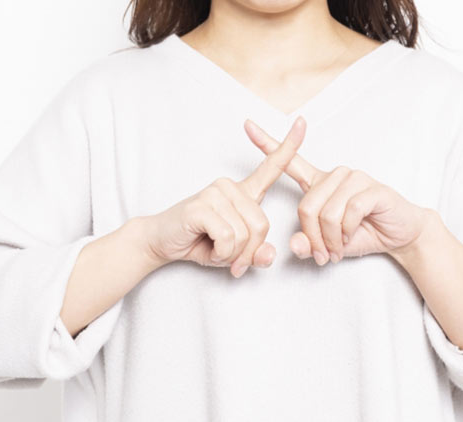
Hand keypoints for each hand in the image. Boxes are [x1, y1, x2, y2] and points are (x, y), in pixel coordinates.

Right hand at [138, 116, 306, 277]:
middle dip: (248, 251)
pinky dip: (221, 253)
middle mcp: (230, 186)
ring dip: (232, 254)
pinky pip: (227, 238)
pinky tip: (208, 248)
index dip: (289, 146)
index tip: (302, 122)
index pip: (270, 166)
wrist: (161, 242)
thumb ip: (255, 253)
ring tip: (215, 250)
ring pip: (244, 234)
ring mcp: (215, 193)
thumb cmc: (199, 241)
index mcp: (243, 191)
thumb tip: (269, 255)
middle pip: (261, 225)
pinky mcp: (201, 206)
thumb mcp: (234, 252)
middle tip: (230, 259)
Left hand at [243, 117, 431, 264]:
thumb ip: (309, 244)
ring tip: (338, 249)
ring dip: (331, 239)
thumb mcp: (329, 245)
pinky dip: (347, 233)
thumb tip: (295, 245)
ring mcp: (354, 178)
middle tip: (323, 255)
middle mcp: (335, 175)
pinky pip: (348, 213)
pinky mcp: (371, 188)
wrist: (401, 236)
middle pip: (307, 206)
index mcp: (320, 183)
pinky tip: (353, 236)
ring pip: (327, 212)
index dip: (268, 143)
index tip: (247, 126)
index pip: (290, 161)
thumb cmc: (364, 234)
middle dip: (313, 238)